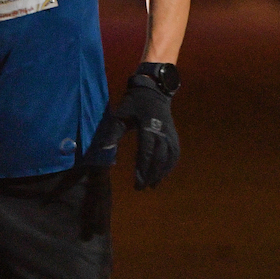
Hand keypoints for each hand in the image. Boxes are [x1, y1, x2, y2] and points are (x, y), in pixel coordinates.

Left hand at [109, 73, 179, 189]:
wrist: (153, 90)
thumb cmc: (133, 103)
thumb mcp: (120, 114)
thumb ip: (113, 133)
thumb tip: (103, 148)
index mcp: (148, 126)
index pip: (146, 152)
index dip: (142, 169)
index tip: (137, 182)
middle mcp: (162, 132)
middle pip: (159, 158)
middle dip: (151, 175)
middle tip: (142, 188)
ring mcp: (170, 133)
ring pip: (169, 157)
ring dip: (162, 172)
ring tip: (153, 185)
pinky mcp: (174, 134)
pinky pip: (175, 152)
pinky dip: (171, 165)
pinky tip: (164, 174)